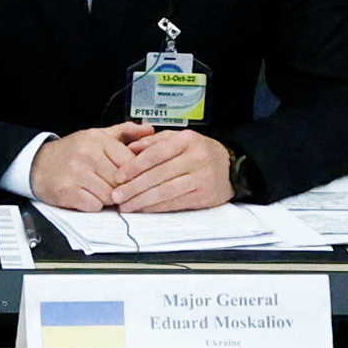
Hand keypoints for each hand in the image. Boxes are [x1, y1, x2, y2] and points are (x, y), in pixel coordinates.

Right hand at [26, 124, 157, 209]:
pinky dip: (93, 205)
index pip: (129, 161)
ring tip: (99, 190)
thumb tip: (150, 131)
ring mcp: (76, 174)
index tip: (128, 177)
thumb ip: (124, 132)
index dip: (132, 173)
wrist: (36, 164)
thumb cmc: (71, 152)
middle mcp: (87, 155)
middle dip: (119, 187)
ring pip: (109, 195)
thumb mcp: (96, 136)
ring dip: (107, 198)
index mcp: (97, 140)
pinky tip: (86, 197)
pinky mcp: (68, 192)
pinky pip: (94, 206)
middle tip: (112, 186)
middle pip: (121, 181)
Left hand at [102, 125, 236, 211]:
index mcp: (186, 140)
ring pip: (166, 191)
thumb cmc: (197, 151)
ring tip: (126, 206)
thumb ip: (153, 142)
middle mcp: (196, 158)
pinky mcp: (205, 196)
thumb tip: (128, 149)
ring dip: (143, 201)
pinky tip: (143, 209)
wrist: (230, 167)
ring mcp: (202, 178)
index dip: (134, 166)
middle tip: (116, 197)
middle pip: (159, 175)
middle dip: (134, 187)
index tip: (117, 177)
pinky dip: (157, 207)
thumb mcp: (177, 138)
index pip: (155, 154)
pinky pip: (176, 203)